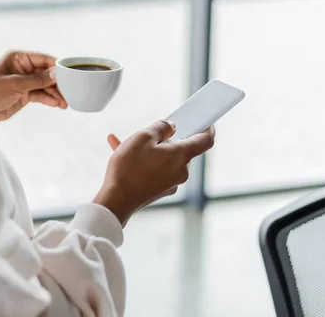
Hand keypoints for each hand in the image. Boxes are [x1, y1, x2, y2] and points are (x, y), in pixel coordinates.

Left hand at [0, 51, 67, 123]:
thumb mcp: (14, 84)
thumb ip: (36, 80)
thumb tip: (56, 73)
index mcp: (18, 58)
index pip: (43, 59)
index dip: (57, 66)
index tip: (70, 74)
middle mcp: (22, 68)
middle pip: (47, 73)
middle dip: (58, 83)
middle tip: (70, 92)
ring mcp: (24, 81)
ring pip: (45, 85)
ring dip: (55, 93)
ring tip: (65, 103)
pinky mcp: (24, 94)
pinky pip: (41, 95)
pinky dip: (49, 99)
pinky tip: (57, 104)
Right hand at [94, 121, 215, 225]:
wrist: (116, 200)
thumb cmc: (129, 168)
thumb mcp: (143, 137)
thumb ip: (161, 127)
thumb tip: (171, 127)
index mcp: (181, 156)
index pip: (205, 141)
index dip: (208, 129)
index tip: (206, 122)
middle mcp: (181, 172)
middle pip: (179, 150)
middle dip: (164, 139)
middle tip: (147, 133)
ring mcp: (171, 183)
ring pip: (164, 160)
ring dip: (148, 151)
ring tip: (124, 144)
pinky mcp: (160, 191)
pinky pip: (155, 171)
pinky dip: (144, 163)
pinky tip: (124, 158)